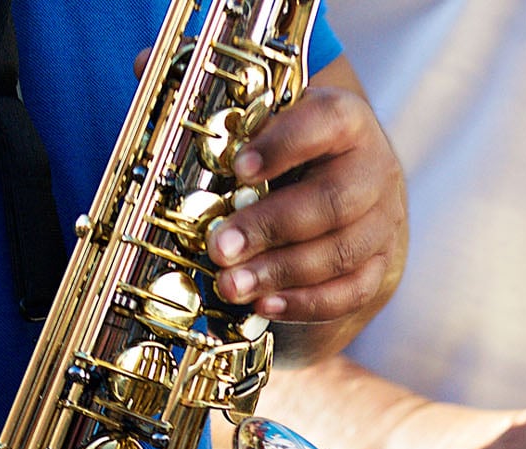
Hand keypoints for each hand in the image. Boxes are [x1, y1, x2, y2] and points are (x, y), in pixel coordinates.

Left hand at [207, 67, 406, 323]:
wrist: (358, 191)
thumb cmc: (298, 152)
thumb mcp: (269, 117)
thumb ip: (214, 97)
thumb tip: (142, 64)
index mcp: (344, 120)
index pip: (323, 125)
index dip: (282, 145)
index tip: (236, 167)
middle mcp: (373, 169)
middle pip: (331, 202)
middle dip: (270, 227)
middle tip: (218, 247)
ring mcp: (382, 222)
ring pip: (339, 253)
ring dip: (280, 273)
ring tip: (230, 285)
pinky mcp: (381, 265)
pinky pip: (350, 291)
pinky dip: (306, 303)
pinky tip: (264, 306)